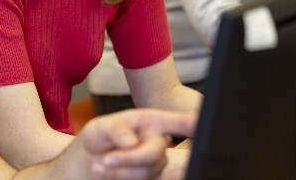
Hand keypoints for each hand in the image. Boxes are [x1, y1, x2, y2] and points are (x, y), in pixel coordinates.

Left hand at [76, 108, 196, 178]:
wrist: (91, 160)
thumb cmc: (101, 136)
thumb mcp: (102, 126)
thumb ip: (116, 129)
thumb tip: (131, 141)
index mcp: (153, 122)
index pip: (181, 122)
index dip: (194, 124)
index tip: (203, 122)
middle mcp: (159, 142)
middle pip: (155, 154)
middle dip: (128, 159)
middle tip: (105, 160)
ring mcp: (157, 164)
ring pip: (145, 173)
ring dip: (119, 172)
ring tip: (99, 165)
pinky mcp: (150, 179)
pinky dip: (117, 179)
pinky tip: (103, 172)